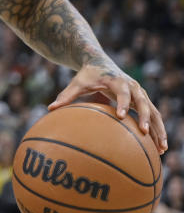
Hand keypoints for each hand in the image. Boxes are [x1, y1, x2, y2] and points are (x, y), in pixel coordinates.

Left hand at [49, 64, 167, 153]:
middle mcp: (132, 86)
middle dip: (144, 117)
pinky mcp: (142, 101)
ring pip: (153, 111)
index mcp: (117, 81)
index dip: (122, 103)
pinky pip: (152, 116)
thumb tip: (50, 108)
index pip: (122, 92)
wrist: (100, 64)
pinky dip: (157, 130)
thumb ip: (66, 95)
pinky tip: (159, 148)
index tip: (120, 116)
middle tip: (143, 132)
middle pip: (142, 101)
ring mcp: (140, 94)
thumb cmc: (87, 75)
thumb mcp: (77, 83)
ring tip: (161, 148)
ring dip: (158, 129)